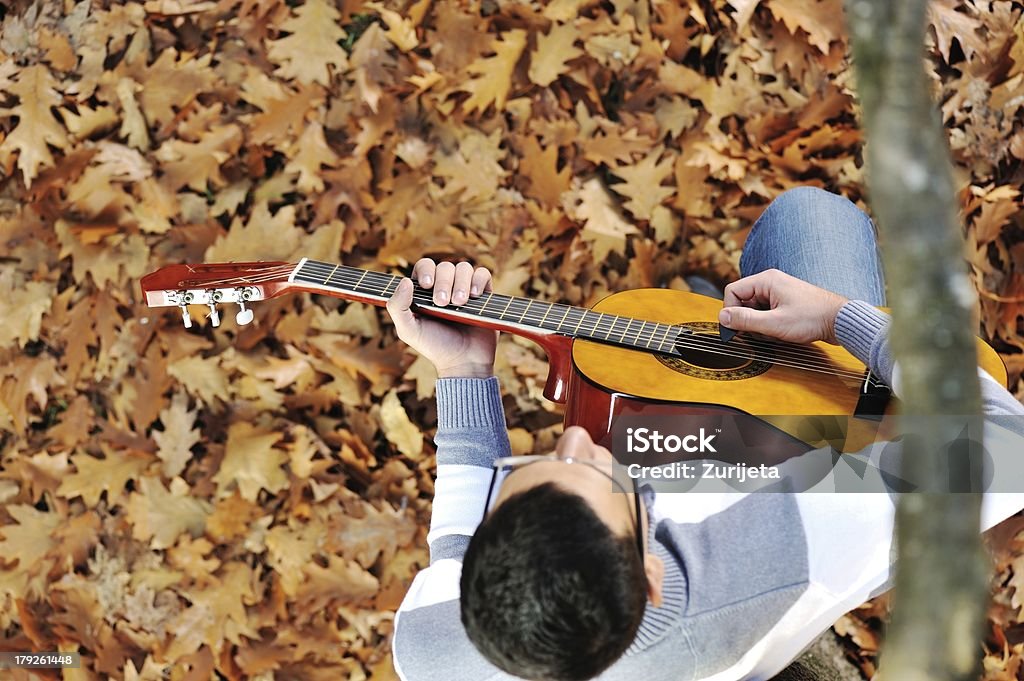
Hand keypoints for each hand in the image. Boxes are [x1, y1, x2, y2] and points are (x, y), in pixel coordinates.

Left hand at [386, 258, 498, 377]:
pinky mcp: (483, 295)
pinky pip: (483, 274)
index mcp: (425, 292)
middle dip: (444, 282)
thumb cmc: (434, 347)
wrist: (463, 362)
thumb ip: (397, 307)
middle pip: (445, 266)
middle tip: (443, 304)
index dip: (426, 270)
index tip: (427, 285)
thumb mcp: (408, 330)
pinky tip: (474, 297)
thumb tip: (405, 280)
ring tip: (459, 303)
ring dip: (461, 283)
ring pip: (464, 268)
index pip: (425, 266)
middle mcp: (445, 287)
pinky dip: (478, 281)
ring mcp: (465, 289)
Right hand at [718, 269, 848, 343]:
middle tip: (762, 333)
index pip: (732, 291)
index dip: (730, 311)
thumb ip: (745, 320)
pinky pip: (766, 313)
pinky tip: (782, 332)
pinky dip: (769, 326)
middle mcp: (770, 282)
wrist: (840, 321)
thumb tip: (722, 317)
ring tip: (776, 333)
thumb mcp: (774, 323)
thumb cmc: (812, 319)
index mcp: (766, 280)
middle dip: (748, 321)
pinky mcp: (785, 302)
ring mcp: (778, 292)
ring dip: (760, 326)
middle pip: (743, 301)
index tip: (736, 329)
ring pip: (754, 310)